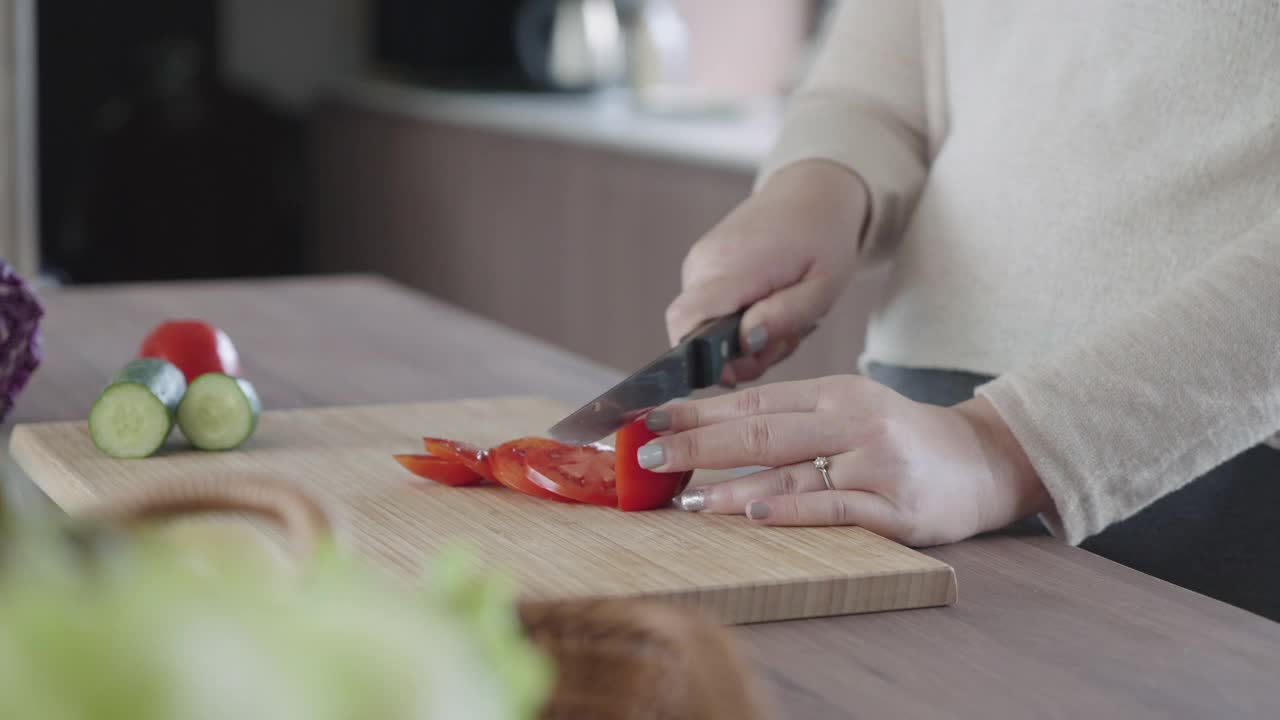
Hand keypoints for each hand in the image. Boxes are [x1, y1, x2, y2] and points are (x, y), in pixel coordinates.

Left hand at [635, 376, 1051, 546]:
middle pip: (762, 434)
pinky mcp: (896, 509)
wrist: (980, 462)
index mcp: (835, 393)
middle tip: (648, 458)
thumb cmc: (896, 438)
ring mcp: (875, 465)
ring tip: (686, 499)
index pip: (754, 402)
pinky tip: (755, 513)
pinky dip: (792, 511)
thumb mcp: (845, 410)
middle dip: (698, 446)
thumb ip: (788, 418)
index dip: (698, 412)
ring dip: (731, 488)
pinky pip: (835, 508)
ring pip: (791, 474)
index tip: (650, 422)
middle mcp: (853, 422)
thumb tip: (706, 430)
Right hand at [665, 160, 869, 384]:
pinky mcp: (703, 266)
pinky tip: (767, 306)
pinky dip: (738, 321)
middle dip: (738, 355)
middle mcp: (706, 263)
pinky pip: (709, 310)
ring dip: (743, 338)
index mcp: (735, 266)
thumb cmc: (823, 237)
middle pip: (696, 334)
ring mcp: (700, 262)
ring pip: (704, 326)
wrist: (812, 193)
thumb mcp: (823, 286)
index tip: (744, 364)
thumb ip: (784, 316)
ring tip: (781, 318)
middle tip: (782, 339)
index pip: (686, 321)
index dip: (703, 357)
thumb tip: (746, 342)